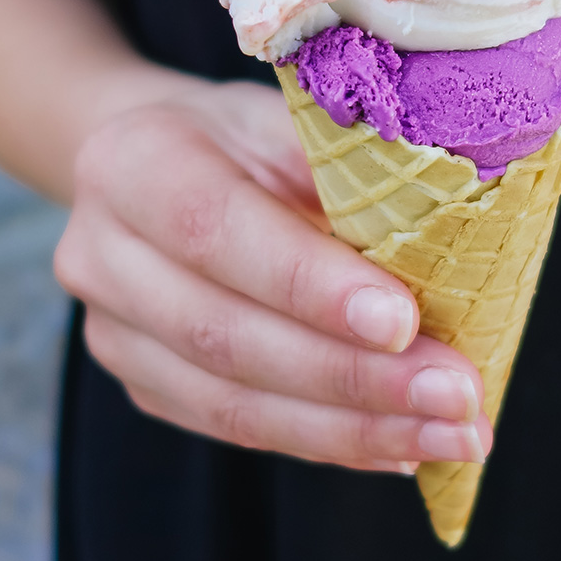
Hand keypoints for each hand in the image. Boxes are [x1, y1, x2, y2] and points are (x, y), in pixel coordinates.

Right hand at [54, 80, 492, 472]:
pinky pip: (237, 428)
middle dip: (354, 378)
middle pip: (227, 335)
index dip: (309, 284)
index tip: (403, 322)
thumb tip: (448, 238)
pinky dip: (328, 441)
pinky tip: (399, 443)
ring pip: (232, 404)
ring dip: (354, 428)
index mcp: (134, 163)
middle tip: (457, 398)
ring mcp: (114, 331)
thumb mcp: (287, 117)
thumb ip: (344, 167)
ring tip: (450, 435)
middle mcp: (103, 254)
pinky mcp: (144, 381)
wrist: (159, 168)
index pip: (217, 230)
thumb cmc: (241, 137)